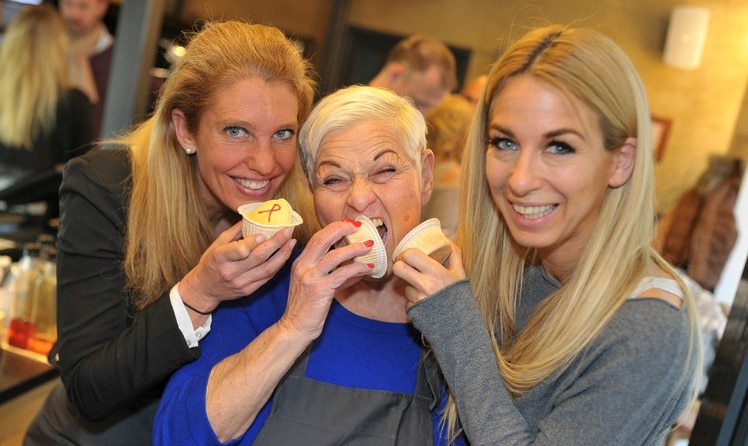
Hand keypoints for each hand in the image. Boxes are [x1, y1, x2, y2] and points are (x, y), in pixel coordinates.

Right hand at [178, 221, 296, 311]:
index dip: (254, 242)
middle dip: (277, 243)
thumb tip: (255, 214)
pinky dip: (278, 266)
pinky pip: (267, 278)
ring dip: (282, 255)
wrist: (204, 289)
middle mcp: (231, 271)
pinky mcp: (248, 291)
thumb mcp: (217, 243)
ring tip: (292, 242)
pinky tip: (284, 255)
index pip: (240, 250)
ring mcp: (241, 283)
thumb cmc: (211, 262)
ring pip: (267, 269)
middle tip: (288, 230)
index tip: (265, 233)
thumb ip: (236, 231)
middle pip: (258, 257)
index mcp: (220, 257)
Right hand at [278, 219, 374, 340]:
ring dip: (354, 248)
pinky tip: (367, 268)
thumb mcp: (319, 288)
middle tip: (357, 226)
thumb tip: (357, 270)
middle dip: (341, 229)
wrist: (295, 328)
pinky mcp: (319, 289)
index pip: (317, 238)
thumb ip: (336, 277)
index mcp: (300, 263)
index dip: (333, 228)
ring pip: (335, 255)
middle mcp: (303, 267)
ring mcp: (310, 277)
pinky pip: (342, 274)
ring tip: (368, 245)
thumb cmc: (306, 309)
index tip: (347, 224)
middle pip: (322, 239)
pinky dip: (357, 268)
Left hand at [392, 241, 465, 304]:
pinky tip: (424, 301)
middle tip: (407, 267)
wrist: (459, 324)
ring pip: (403, 286)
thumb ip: (453, 252)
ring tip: (423, 289)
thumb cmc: (459, 297)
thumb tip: (446, 234)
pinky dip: (413, 300)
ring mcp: (417, 298)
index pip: (409, 254)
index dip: (407, 254)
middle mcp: (425, 284)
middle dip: (400, 266)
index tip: (410, 256)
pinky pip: (407, 300)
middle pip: (398, 268)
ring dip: (410, 285)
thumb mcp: (459, 273)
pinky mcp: (412, 310)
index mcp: (436, 272)